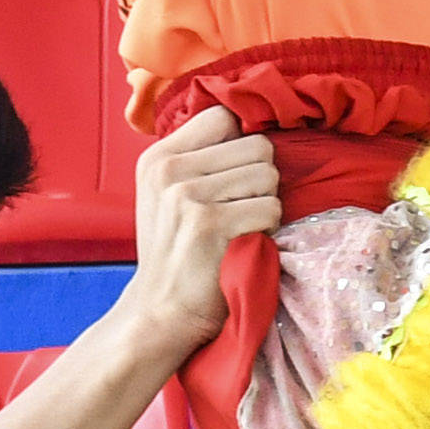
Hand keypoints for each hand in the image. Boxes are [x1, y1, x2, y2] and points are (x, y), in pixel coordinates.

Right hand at [125, 105, 281, 352]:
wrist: (160, 311)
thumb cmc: (177, 252)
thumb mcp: (168, 194)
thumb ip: (200, 157)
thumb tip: (250, 122)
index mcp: (158, 157)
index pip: (223, 116)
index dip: (240, 145)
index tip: (232, 177)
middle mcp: (168, 170)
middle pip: (256, 145)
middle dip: (259, 179)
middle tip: (238, 211)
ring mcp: (187, 195)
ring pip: (268, 174)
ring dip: (266, 204)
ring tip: (239, 228)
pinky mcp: (210, 223)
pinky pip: (271, 207)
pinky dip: (269, 229)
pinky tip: (245, 244)